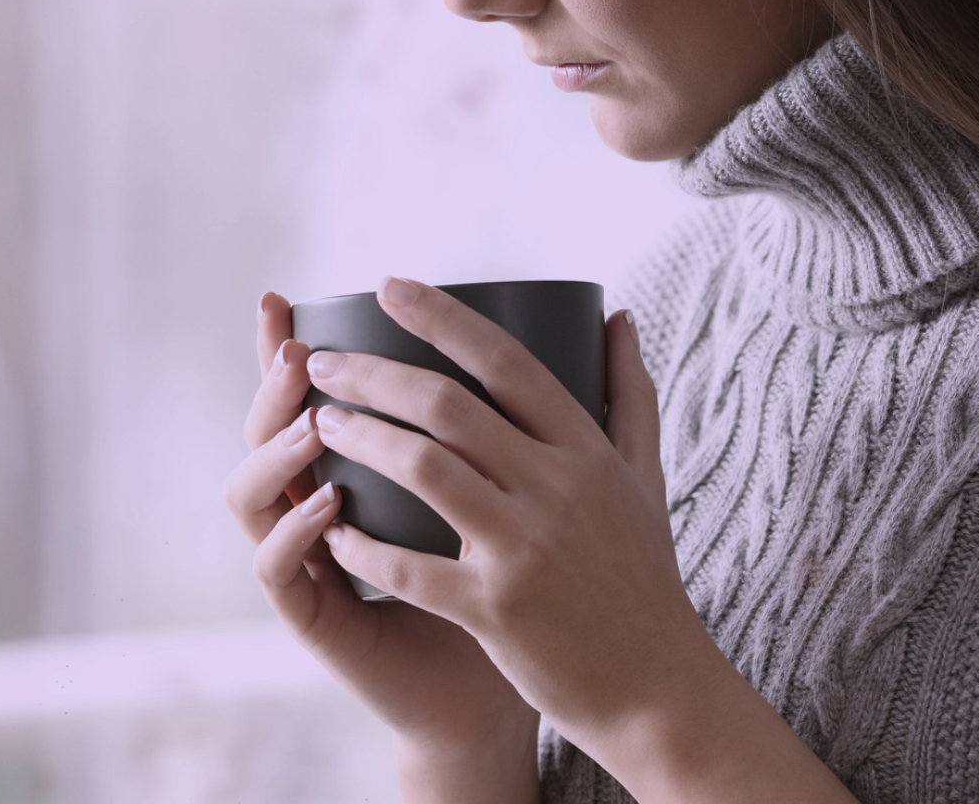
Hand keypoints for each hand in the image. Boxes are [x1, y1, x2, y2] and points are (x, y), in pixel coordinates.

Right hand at [222, 292, 538, 797]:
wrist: (490, 700)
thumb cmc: (513, 595)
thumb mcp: (525, 493)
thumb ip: (553, 411)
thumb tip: (614, 315)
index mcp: (357, 469)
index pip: (305, 396)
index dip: (283, 349)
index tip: (286, 297)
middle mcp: (316, 504)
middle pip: (268, 428)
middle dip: (276, 382)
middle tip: (305, 349)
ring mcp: (308, 561)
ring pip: (251, 491)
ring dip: (278, 451)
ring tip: (316, 419)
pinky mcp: (313, 616)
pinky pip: (278, 569)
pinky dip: (297, 533)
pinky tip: (328, 505)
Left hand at [312, 279, 854, 803]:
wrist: (660, 692)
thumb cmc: (643, 578)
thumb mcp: (646, 479)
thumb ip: (630, 392)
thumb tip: (617, 313)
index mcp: (586, 450)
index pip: (506, 361)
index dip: (442, 317)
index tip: (388, 285)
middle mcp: (558, 489)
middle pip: (448, 405)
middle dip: (373, 373)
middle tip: (323, 360)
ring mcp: (526, 550)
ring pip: (423, 469)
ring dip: (359, 438)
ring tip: (318, 423)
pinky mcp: (497, 612)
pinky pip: (410, 567)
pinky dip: (362, 544)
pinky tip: (329, 526)